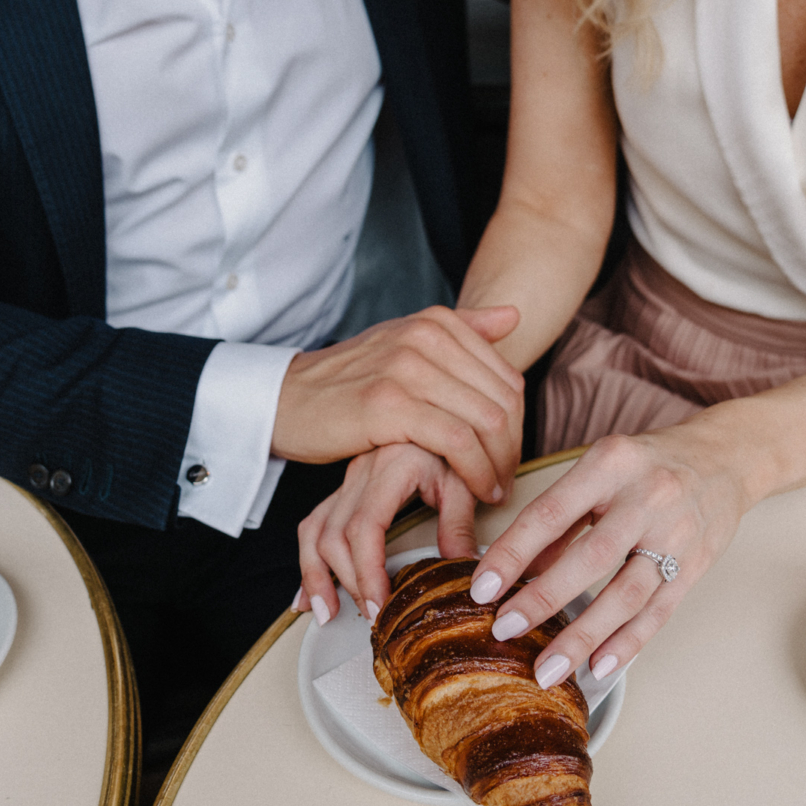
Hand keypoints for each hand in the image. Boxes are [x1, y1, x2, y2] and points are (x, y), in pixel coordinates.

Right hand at [273, 306, 523, 503]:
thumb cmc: (348, 382)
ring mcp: (407, 368)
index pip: (507, 377)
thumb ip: (461, 329)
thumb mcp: (403, 344)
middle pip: (503, 401)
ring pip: (486, 421)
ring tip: (493, 490)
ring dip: (499, 465)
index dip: (519, 425)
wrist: (286, 400)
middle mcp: (425, 337)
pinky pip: (456, 441)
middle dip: (513, 449)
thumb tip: (514, 315)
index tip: (509, 456)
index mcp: (435, 322)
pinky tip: (475, 490)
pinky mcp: (390, 405)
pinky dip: (475, 472)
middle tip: (507, 479)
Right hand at [295, 443, 475, 623]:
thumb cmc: (449, 443)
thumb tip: (461, 569)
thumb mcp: (462, 478)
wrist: (435, 406)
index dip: (368, 571)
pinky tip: (308, 594)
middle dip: (349, 582)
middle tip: (372, 616)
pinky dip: (308, 562)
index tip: (380, 604)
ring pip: (315, 531)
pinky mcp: (344, 490)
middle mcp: (360, 474)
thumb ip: (459, 522)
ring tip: (328, 614)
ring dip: (318, 576)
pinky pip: (314, 525)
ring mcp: (347, 482)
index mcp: (390, 468)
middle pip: (336, 536)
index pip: (366, 527)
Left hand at [464, 431, 752, 688]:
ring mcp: (677, 534)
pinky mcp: (696, 566)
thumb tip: (515, 569)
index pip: (551, 513)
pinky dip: (626, 643)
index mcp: (610, 463)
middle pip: (592, 556)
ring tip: (548, 669)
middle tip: (505, 630)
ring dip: (583, 636)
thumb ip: (560, 516)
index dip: (513, 553)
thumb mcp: (599, 469)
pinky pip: (658, 612)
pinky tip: (598, 667)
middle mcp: (647, 497)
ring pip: (627, 594)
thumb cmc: (649, 463)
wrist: (726, 457)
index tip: (481, 589)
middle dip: (544, 598)